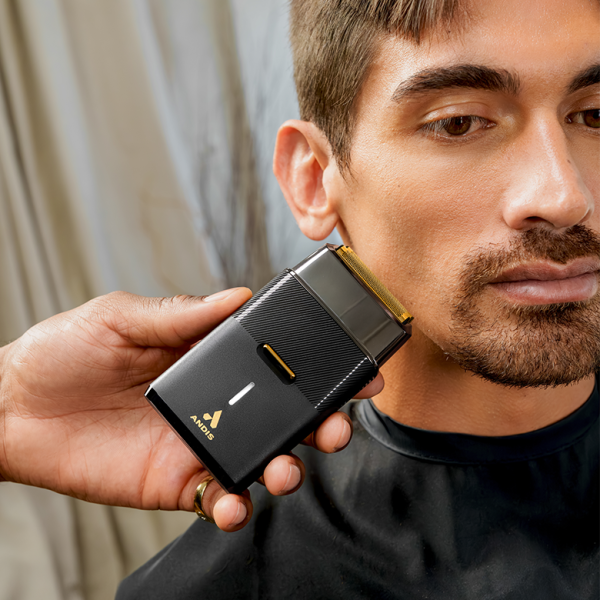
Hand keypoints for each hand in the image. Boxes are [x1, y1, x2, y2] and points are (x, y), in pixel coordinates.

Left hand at [0, 289, 383, 531]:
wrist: (13, 409)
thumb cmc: (64, 351)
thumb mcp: (122, 318)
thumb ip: (180, 313)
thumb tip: (237, 295)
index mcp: (207, 358)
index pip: (274, 362)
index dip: (316, 367)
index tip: (352, 369)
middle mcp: (215, 401)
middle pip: (283, 415)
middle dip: (321, 422)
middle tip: (336, 425)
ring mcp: (199, 442)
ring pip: (262, 459)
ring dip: (288, 467)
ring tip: (288, 468)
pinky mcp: (176, 480)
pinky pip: (218, 498)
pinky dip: (234, 507)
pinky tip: (234, 503)